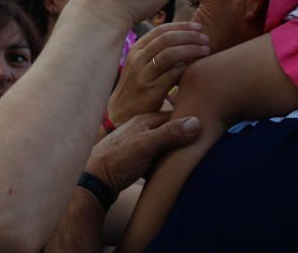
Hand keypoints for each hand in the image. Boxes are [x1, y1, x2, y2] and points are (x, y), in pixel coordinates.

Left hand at [85, 112, 200, 194]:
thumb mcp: (146, 146)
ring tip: (187, 158)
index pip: (173, 116)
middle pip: (168, 130)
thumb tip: (196, 123)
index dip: (189, 120)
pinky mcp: (132, 162)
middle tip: (200, 145)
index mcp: (144, 121)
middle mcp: (139, 130)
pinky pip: (153, 159)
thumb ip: (170, 134)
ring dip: (172, 151)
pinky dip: (162, 163)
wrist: (91, 182)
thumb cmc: (116, 161)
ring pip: (161, 145)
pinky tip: (167, 171)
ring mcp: (135, 146)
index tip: (206, 126)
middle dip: (182, 136)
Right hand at [108, 23, 209, 126]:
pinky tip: (197, 66)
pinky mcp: (150, 91)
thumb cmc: (138, 87)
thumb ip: (157, 51)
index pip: (161, 30)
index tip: (199, 27)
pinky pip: (172, 73)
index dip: (182, 26)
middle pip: (167, 39)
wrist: (121, 114)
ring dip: (191, 49)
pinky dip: (187, 66)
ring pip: (170, 54)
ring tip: (206, 50)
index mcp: (137, 50)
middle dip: (189, 36)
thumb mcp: (141, 64)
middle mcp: (137, 59)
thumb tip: (184, 36)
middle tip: (206, 38)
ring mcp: (142, 75)